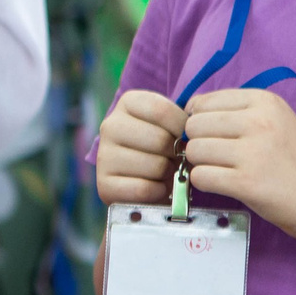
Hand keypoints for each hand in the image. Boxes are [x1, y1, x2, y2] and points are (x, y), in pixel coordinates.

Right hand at [93, 89, 186, 205]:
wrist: (141, 178)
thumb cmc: (162, 147)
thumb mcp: (170, 124)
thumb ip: (182, 121)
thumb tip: (191, 134)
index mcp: (128, 103)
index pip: (162, 110)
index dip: (182, 127)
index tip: (184, 136)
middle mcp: (110, 126)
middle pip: (161, 140)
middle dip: (176, 153)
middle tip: (172, 158)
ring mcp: (104, 156)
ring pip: (156, 166)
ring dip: (168, 174)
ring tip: (163, 172)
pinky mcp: (104, 185)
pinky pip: (145, 189)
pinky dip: (158, 192)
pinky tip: (155, 187)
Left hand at [181, 88, 295, 257]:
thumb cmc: (295, 162)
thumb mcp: (275, 121)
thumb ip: (237, 113)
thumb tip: (189, 112)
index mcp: (264, 101)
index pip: (203, 102)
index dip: (199, 122)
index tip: (214, 137)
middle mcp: (258, 121)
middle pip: (194, 126)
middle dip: (198, 143)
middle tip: (218, 157)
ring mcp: (253, 152)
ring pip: (194, 151)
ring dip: (201, 164)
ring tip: (223, 171)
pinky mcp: (246, 182)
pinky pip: (200, 176)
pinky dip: (205, 183)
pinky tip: (225, 184)